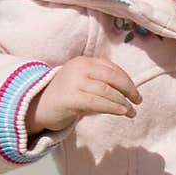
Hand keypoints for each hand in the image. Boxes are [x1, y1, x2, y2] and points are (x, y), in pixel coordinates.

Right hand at [26, 56, 142, 134]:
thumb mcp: (83, 84)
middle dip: (129, 89)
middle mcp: (79, 68)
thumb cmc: (64, 98)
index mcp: (84, 62)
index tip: (135, 93)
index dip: (127, 80)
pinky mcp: (71, 97)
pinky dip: (113, 107)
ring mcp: (74, 81)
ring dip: (123, 102)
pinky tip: (122, 112)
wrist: (37, 108)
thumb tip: (127, 92)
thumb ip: (101, 83)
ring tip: (131, 112)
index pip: (112, 68)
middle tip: (138, 101)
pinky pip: (97, 102)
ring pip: (107, 90)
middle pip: (112, 77)